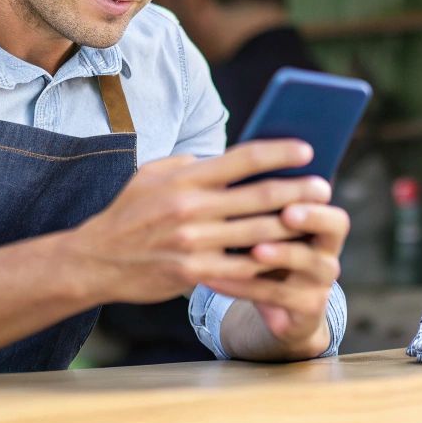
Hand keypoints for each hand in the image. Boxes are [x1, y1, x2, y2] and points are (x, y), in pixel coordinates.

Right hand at [61, 139, 330, 306]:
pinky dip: (270, 264)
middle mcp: (191, 208)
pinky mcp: (194, 273)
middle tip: (325, 186)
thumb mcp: (153, 174)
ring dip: (294, 228)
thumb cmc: (130, 212)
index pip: (241, 158)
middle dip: (299, 190)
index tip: (307, 149)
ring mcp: (194, 243)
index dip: (279, 152)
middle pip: (260, 196)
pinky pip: (243, 269)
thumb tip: (235, 158)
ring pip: (259, 234)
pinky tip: (291, 260)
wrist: (96, 260)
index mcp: (184, 178)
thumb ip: (193, 165)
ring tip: (317, 222)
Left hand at [207, 200, 349, 359]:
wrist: (280, 309)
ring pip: (305, 264)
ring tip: (255, 249)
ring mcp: (320, 284)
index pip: (334, 213)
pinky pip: (273, 295)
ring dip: (279, 254)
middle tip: (287, 214)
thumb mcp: (269, 232)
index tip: (295, 194)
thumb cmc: (269, 255)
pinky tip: (215, 277)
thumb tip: (228, 173)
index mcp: (324, 230)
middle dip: (311, 220)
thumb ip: (260, 207)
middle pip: (333, 232)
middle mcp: (328, 255)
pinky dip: (242, 285)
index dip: (318, 204)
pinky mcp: (304, 308)